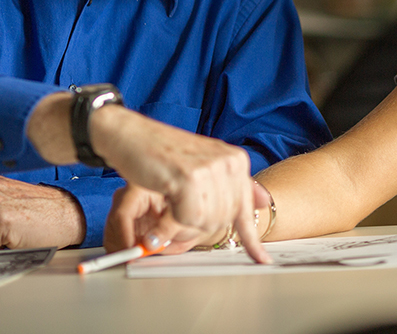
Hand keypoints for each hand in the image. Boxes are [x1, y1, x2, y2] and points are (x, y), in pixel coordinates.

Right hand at [25, 93, 267, 260]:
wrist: (131, 136)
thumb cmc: (163, 155)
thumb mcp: (203, 167)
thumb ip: (231, 186)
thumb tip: (265, 202)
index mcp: (235, 160)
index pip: (246, 208)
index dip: (252, 240)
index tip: (262, 261)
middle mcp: (229, 162)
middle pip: (222, 222)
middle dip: (195, 227)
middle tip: (174, 215)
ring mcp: (211, 168)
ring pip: (205, 223)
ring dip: (180, 226)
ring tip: (165, 208)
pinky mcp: (190, 177)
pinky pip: (186, 219)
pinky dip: (168, 225)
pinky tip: (159, 216)